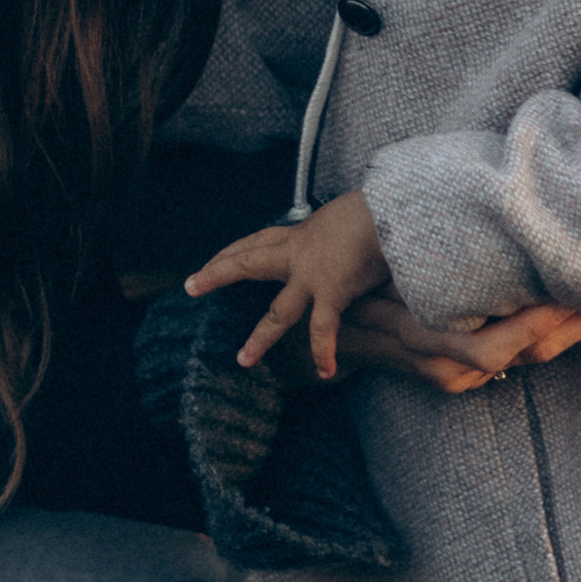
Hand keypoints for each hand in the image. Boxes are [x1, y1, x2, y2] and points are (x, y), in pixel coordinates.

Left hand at [185, 190, 389, 379]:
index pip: (258, 240)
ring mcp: (311, 276)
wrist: (390, 209)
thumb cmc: (375, 210)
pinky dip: (324, 351)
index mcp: (300, 234)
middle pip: (248, 262)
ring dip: (260, 338)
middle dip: (217, 273)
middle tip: (190, 285)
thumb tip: (343, 243)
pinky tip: (324, 371)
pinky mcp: (331, 292)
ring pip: (277, 312)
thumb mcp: (344, 219)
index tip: (215, 259)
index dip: (234, 250)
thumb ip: (335, 237)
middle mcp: (298, 253)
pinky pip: (322, 328)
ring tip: (243, 360)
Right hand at [335, 292, 580, 392]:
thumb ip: (426, 269)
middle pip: (534, 351)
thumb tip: (481, 230)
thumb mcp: (382, 278)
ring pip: (535, 355)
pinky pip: (522, 354)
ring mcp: (464, 376)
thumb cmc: (356, 294)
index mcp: (434, 345)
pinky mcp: (470, 374)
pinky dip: (555, 330)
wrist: (335, 337)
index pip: (506, 339)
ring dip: (579, 327)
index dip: (549, 315)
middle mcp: (455, 370)